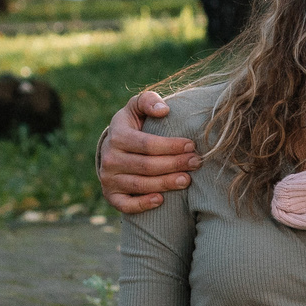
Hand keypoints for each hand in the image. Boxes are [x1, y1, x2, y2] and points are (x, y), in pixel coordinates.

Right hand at [99, 91, 197, 213]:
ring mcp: (109, 178)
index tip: (192, 145)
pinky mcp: (111, 195)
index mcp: (117, 135)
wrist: (113, 147)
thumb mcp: (137, 107)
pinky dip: (142, 204)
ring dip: (165, 184)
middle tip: (196, 163)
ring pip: (140, 185)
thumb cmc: (133, 125)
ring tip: (187, 180)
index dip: (170, 146)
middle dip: (174, 164)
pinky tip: (161, 200)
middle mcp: (110, 158)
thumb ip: (149, 101)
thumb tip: (164, 110)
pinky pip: (125, 205)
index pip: (146, 144)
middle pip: (146, 165)